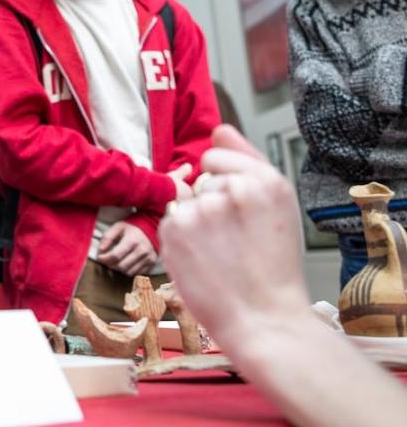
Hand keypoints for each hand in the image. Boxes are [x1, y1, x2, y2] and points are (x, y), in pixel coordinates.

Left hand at [97, 221, 157, 276]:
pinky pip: (137, 274)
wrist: (150, 230)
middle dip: (111, 265)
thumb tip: (101, 250)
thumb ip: (108, 237)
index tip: (99, 257)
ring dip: (119, 270)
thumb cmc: (131, 229)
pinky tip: (125, 264)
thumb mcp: (118, 227)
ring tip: (115, 262)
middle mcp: (142, 251)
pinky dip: (128, 271)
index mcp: (133, 240)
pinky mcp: (152, 263)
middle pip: (122, 266)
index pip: (116, 256)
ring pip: (129, 272)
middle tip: (106, 261)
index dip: (105, 258)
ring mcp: (148, 258)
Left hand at [160, 125, 308, 347]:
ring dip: (196, 221)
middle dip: (212, 203)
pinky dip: (181, 237)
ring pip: (185, 201)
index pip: (216, 156)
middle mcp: (233, 189)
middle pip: (200, 180)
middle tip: (238, 240)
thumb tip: (218, 130)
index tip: (243, 212)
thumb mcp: (277, 205)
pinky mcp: (176, 230)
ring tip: (222, 251)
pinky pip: (170, 220)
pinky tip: (203, 259)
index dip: (226, 183)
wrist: (264, 318)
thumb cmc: (273, 264)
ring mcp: (202, 209)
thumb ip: (245, 161)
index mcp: (267, 180)